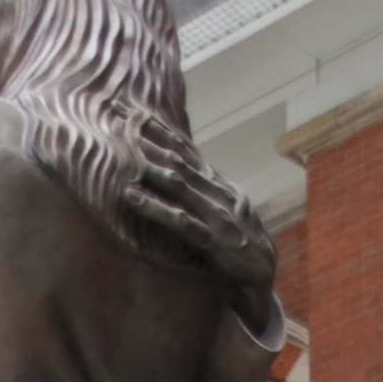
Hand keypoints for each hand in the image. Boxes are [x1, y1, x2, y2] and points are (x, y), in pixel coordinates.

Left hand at [123, 114, 276, 325]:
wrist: (263, 273)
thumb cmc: (237, 240)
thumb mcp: (220, 206)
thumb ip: (201, 188)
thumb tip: (178, 167)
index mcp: (216, 182)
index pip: (184, 147)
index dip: (158, 127)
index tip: (133, 109)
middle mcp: (216, 191)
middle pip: (178, 157)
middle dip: (148, 136)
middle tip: (119, 116)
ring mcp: (216, 214)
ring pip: (178, 184)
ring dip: (149, 166)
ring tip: (123, 151)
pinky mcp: (213, 240)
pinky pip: (180, 221)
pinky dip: (154, 208)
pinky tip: (131, 197)